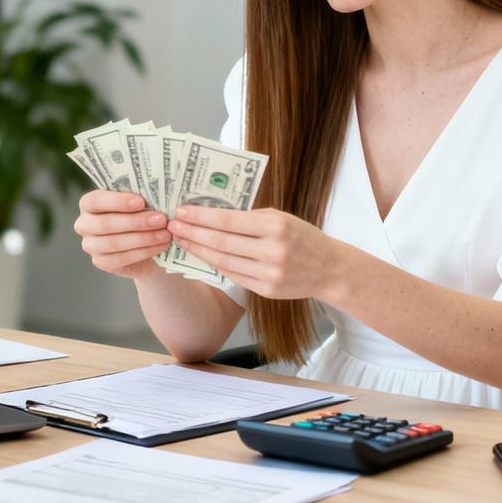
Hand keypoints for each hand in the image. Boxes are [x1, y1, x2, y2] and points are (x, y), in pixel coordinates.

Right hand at [73, 191, 171, 277]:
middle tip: (161, 219)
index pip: (96, 200)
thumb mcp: (140, 203)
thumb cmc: (141, 215)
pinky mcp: (100, 262)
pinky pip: (121, 258)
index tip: (141, 202)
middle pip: (106, 223)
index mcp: (89, 203)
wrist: (146, 244)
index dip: (118, 201)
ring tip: (165, 234)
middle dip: (136, 221)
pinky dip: (143, 252)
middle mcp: (84, 224)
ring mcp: (90, 245)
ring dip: (143, 238)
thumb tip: (155, 193)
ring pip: (114, 242)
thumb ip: (140, 197)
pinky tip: (160, 246)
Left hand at [167, 206, 351, 299]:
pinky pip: (233, 275)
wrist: (329, 268)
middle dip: (193, 233)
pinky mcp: (266, 291)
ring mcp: (269, 273)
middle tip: (172, 226)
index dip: (201, 217)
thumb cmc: (301, 237)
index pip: (228, 221)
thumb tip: (211, 213)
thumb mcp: (280, 218)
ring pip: (223, 261)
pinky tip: (202, 255)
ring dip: (198, 250)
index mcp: (276, 225)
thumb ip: (249, 217)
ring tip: (182, 240)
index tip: (181, 211)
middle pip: (221, 242)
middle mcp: (272, 251)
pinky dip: (215, 265)